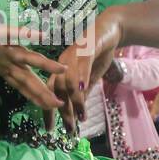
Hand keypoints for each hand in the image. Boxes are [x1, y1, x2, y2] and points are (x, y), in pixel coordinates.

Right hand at [0, 0, 64, 113]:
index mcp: (0, 66)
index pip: (21, 84)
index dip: (35, 96)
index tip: (50, 108)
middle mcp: (5, 56)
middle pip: (27, 76)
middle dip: (42, 90)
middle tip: (60, 103)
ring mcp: (0, 44)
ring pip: (25, 55)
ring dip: (43, 63)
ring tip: (61, 69)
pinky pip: (9, 34)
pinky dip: (23, 35)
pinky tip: (40, 36)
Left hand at [45, 9, 123, 133]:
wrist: (110, 30)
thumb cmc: (99, 53)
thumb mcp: (91, 78)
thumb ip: (83, 92)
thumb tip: (78, 112)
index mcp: (61, 70)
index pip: (50, 93)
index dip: (48, 111)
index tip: (50, 129)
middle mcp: (63, 63)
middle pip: (56, 89)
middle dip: (62, 110)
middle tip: (69, 128)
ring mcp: (73, 55)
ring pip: (68, 80)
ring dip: (74, 100)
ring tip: (81, 116)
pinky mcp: (85, 48)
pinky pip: (81, 65)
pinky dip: (80, 78)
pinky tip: (82, 91)